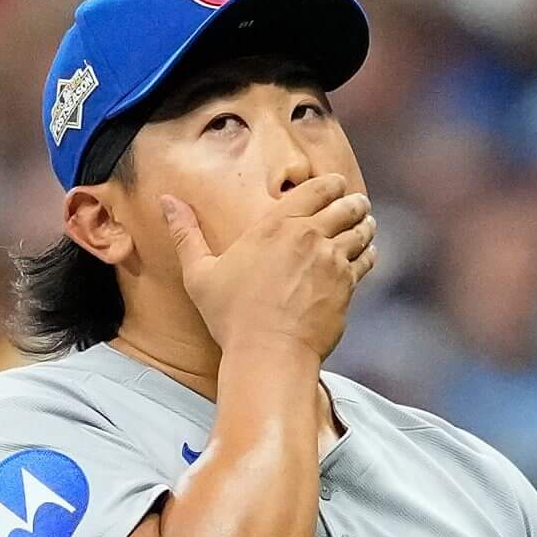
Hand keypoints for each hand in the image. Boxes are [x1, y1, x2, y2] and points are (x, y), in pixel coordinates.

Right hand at [162, 175, 377, 360]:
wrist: (268, 352)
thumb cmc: (231, 316)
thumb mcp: (199, 273)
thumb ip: (186, 233)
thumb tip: (167, 201)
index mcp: (276, 225)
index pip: (316, 189)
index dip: (331, 184)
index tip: (336, 185)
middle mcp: (309, 236)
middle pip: (345, 206)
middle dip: (353, 202)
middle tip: (357, 203)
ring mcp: (331, 260)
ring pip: (361, 231)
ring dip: (365, 225)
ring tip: (366, 224)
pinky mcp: (346, 285)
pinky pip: (366, 260)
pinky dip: (369, 253)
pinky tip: (367, 254)